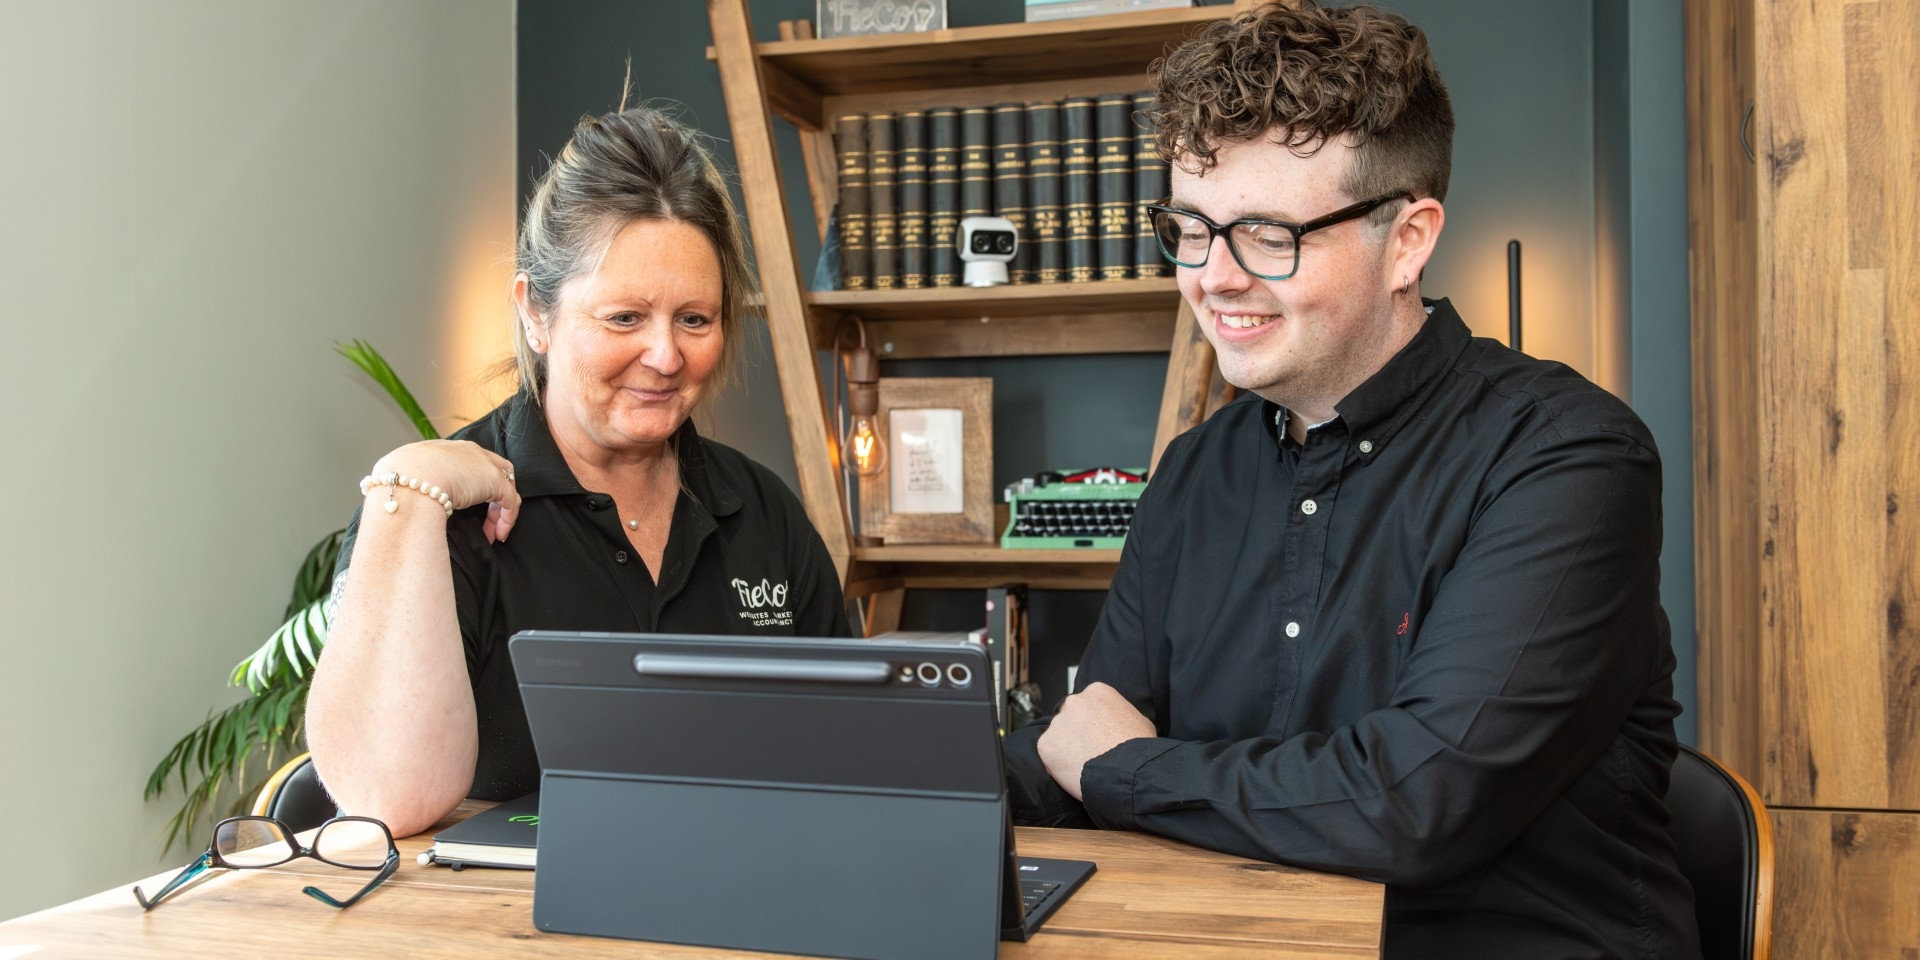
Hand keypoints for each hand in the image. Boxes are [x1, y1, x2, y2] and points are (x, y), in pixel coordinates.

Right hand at [369, 440, 521, 542]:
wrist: (408, 479)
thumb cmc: (397, 482)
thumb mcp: (399, 478)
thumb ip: (409, 486)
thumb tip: (402, 503)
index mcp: (442, 449)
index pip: (465, 462)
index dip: (468, 483)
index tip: (462, 504)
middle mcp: (466, 451)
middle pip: (490, 470)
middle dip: (489, 495)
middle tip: (483, 520)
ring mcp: (483, 465)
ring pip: (503, 485)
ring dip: (499, 511)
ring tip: (492, 533)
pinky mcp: (495, 481)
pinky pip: (510, 500)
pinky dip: (507, 518)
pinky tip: (498, 535)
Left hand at [1036, 682, 1155, 800]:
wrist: (1126, 771)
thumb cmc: (1138, 748)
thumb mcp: (1141, 721)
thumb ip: (1122, 715)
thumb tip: (1119, 722)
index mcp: (1097, 692)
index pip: (1090, 705)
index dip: (1094, 722)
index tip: (1100, 736)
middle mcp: (1074, 702)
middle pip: (1071, 717)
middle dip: (1077, 731)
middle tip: (1090, 751)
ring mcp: (1057, 722)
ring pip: (1059, 735)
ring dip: (1067, 747)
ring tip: (1083, 764)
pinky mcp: (1045, 744)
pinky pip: (1049, 754)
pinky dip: (1057, 763)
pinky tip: (1073, 772)